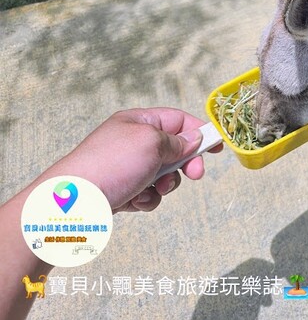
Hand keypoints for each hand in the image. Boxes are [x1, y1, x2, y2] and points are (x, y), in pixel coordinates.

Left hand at [47, 108, 222, 212]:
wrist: (72, 204)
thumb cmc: (110, 165)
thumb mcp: (152, 142)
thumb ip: (178, 140)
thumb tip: (194, 139)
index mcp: (138, 121)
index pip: (178, 120)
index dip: (200, 131)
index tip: (217, 146)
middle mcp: (133, 142)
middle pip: (174, 149)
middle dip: (184, 164)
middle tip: (194, 175)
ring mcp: (127, 167)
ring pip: (164, 175)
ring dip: (164, 185)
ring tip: (150, 189)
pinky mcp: (123, 189)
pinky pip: (149, 193)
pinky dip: (147, 199)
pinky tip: (134, 201)